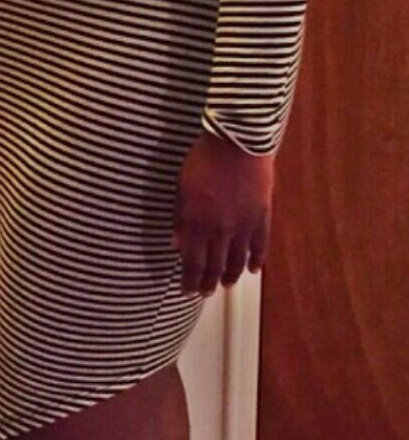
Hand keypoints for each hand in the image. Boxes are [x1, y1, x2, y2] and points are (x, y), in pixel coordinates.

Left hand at [175, 132, 274, 294]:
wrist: (236, 145)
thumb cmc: (202, 162)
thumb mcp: (181, 190)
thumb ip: (180, 220)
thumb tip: (177, 244)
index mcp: (197, 223)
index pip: (192, 261)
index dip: (190, 279)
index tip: (187, 291)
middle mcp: (220, 230)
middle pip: (214, 265)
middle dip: (208, 283)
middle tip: (205, 294)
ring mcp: (243, 225)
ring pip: (237, 259)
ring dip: (230, 275)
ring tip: (225, 285)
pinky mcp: (262, 217)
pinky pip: (260, 245)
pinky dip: (257, 260)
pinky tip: (253, 270)